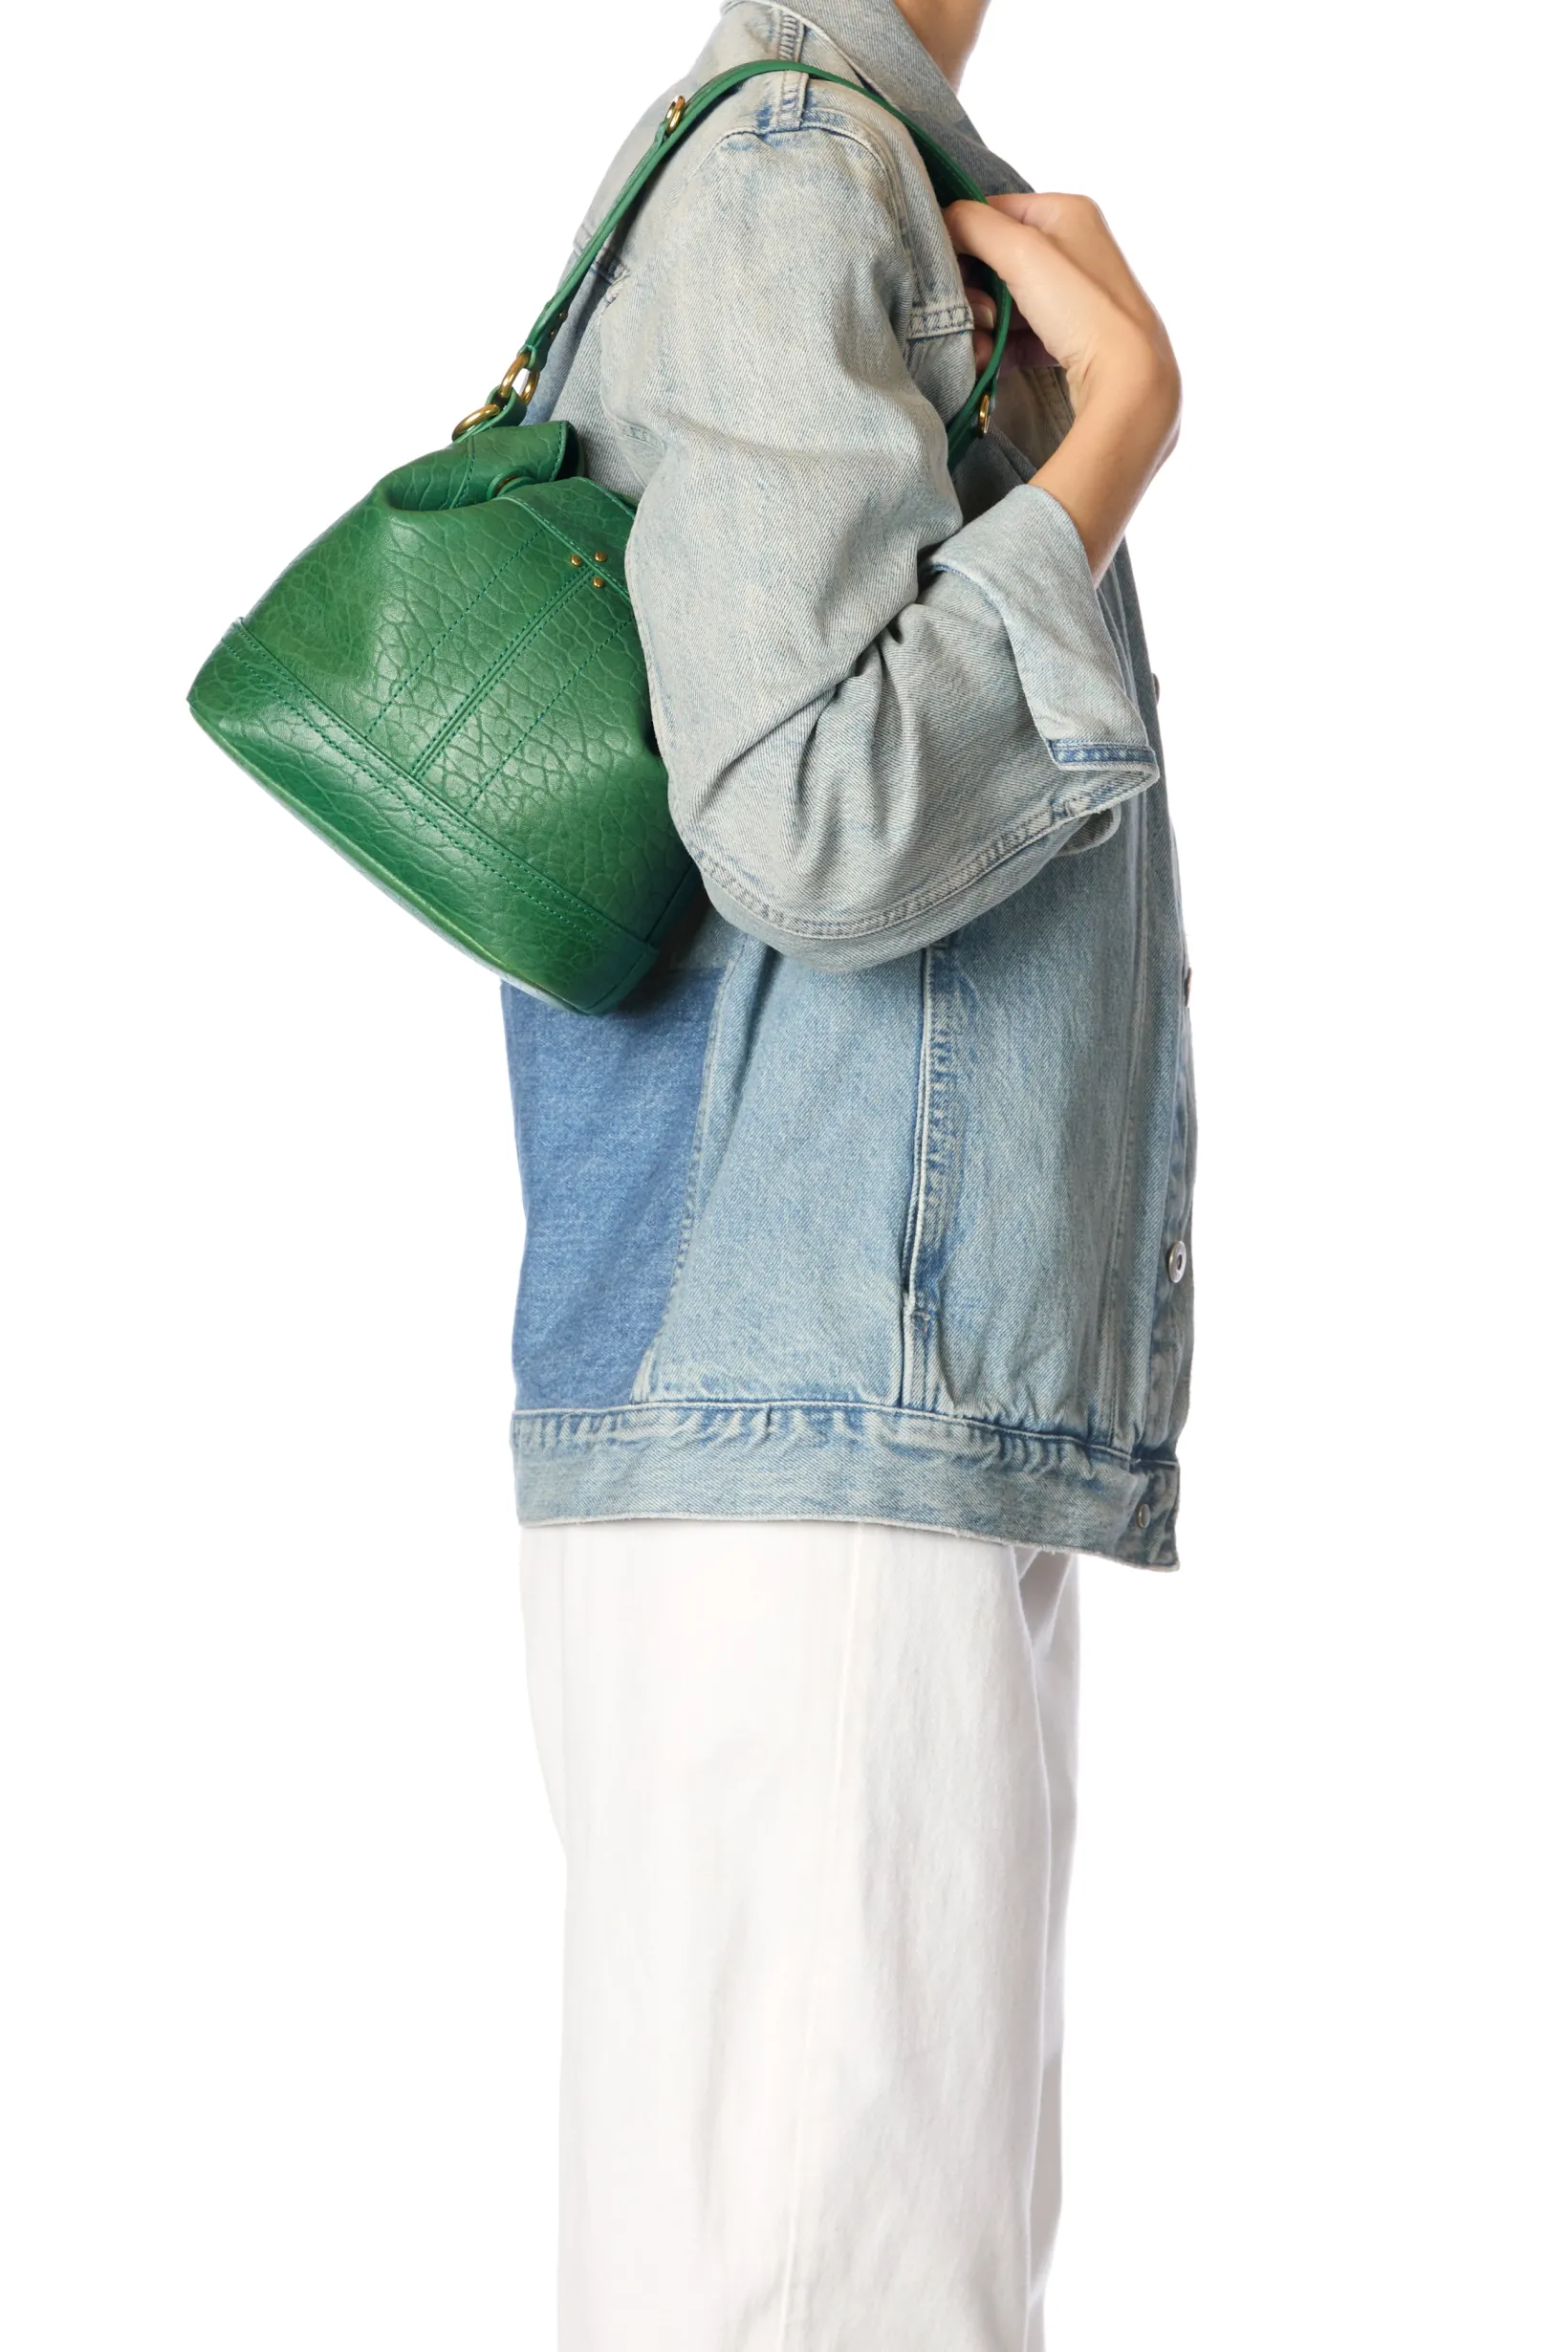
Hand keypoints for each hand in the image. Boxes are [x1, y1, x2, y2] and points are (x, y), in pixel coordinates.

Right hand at [945, 193, 1180, 581]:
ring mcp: (1073, 295)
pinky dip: (999, 347)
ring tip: (976, 349)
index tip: (947, 273)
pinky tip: (987, 364)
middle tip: (968, 317)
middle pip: (995, 260)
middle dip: (971, 292)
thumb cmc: (1081, 306)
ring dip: (980, 325)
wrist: (1128, 381)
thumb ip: (973, 225)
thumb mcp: (1021, 250)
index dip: (962, 239)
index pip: (993, 212)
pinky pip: (1021, 334)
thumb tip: (943, 220)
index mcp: (1066, 212)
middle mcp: (1073, 247)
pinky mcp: (1072, 337)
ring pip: (1005, 301)